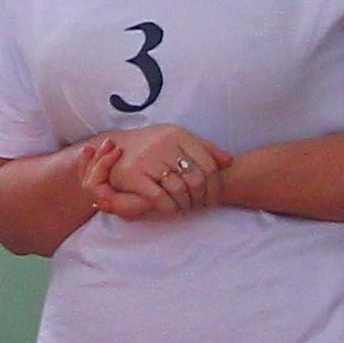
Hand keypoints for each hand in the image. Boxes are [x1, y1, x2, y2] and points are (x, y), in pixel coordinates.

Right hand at [82, 122, 227, 220]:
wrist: (115, 147)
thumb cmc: (152, 146)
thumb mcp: (177, 140)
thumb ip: (204, 149)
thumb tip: (229, 161)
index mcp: (178, 134)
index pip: (209, 165)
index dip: (215, 187)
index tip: (214, 200)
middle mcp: (164, 144)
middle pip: (196, 179)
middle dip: (201, 198)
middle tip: (200, 206)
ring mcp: (148, 159)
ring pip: (180, 190)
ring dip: (185, 204)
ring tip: (185, 207)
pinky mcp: (134, 174)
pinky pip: (159, 198)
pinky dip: (169, 207)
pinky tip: (171, 208)